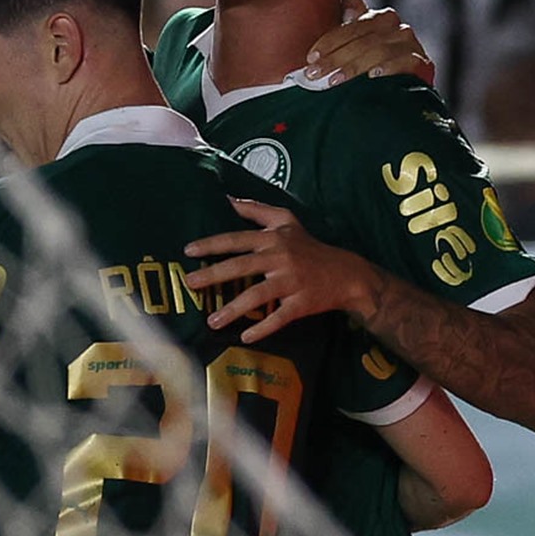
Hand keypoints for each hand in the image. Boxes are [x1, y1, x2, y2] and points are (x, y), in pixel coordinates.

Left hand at [182, 198, 381, 341]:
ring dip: (232, 309)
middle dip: (213, 275)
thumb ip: (257, 209)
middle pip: (242, 266)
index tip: (188, 250)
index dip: (212, 244)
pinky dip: (263, 328)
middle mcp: (280, 258)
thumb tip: (228, 198)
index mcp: (273, 238)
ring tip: (211, 322)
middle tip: (189, 283)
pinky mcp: (301, 303)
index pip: (237, 239)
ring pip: (258, 295)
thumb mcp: (287, 221)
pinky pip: (279, 317)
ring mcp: (291, 282)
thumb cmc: (309, 246)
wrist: (345, 273)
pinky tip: (245, 336)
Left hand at [304, 0, 435, 86]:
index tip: (310, 58)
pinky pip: (403, 61)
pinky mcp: (420, 61)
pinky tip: (372, 76)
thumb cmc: (369, 64)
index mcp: (375, 18)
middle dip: (334, 58)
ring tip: (334, 81)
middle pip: (361, 39)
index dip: (328, 42)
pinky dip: (387, 68)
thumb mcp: (353, 47)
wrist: (403, 88)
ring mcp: (408, 42)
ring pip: (378, 50)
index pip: (349, 26)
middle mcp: (393, 25)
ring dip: (353, 66)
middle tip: (314, 74)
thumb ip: (344, 28)